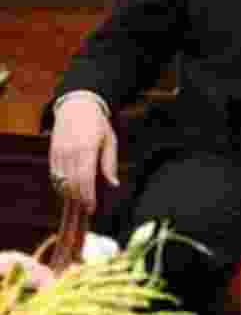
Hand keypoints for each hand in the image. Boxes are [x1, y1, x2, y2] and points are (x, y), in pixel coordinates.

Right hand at [48, 96, 118, 212]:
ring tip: (79, 202)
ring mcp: (60, 152)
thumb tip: (114, 184)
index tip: (91, 208)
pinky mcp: (53, 152)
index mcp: (88, 148)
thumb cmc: (97, 124)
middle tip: (86, 208)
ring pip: (61, 180)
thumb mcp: (110, 141)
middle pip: (72, 183)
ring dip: (69, 194)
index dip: (88, 196)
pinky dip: (60, 185)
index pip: (86, 178)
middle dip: (79, 199)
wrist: (76, 106)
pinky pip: (54, 174)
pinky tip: (68, 191)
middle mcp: (71, 151)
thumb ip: (109, 163)